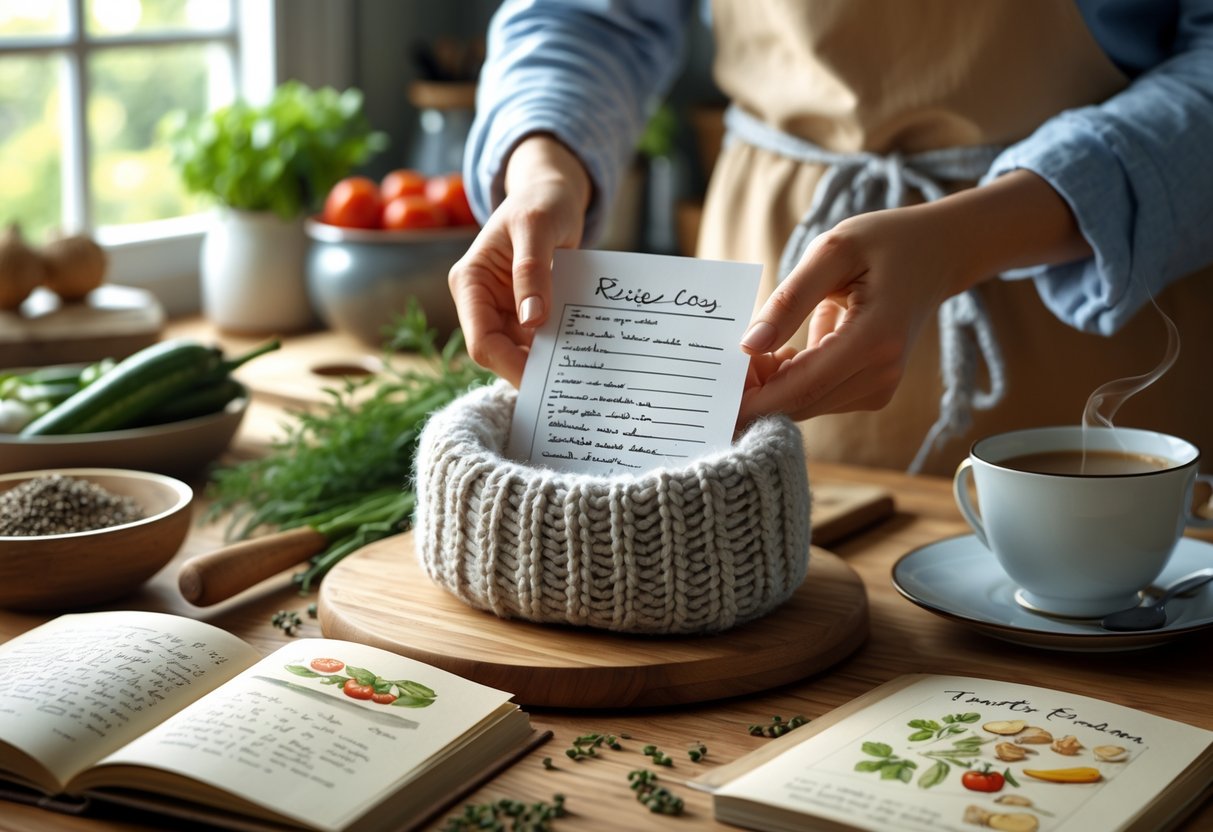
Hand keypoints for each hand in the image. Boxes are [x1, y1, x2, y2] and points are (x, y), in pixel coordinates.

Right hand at [447, 134, 591, 384]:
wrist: (552, 194)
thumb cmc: (541, 202)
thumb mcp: (537, 227)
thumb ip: (532, 271)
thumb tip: (532, 320)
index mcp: (469, 282)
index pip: (481, 341)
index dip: (510, 365)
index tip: (546, 380)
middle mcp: (479, 300)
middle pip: (498, 353)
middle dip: (530, 369)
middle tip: (570, 385)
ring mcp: (501, 308)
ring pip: (518, 352)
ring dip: (546, 363)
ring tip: (580, 374)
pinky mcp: (523, 311)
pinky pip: (537, 340)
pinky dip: (557, 348)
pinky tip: (581, 356)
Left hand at [737, 205, 960, 424]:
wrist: (938, 253)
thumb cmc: (884, 242)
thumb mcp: (831, 252)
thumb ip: (789, 301)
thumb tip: (747, 348)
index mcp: (874, 340)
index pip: (800, 389)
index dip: (752, 399)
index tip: (713, 394)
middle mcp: (881, 376)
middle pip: (799, 404)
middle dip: (755, 391)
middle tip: (725, 358)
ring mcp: (880, 388)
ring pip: (805, 405)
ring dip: (772, 384)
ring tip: (762, 344)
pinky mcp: (874, 391)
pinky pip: (818, 397)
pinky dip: (792, 380)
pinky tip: (785, 352)